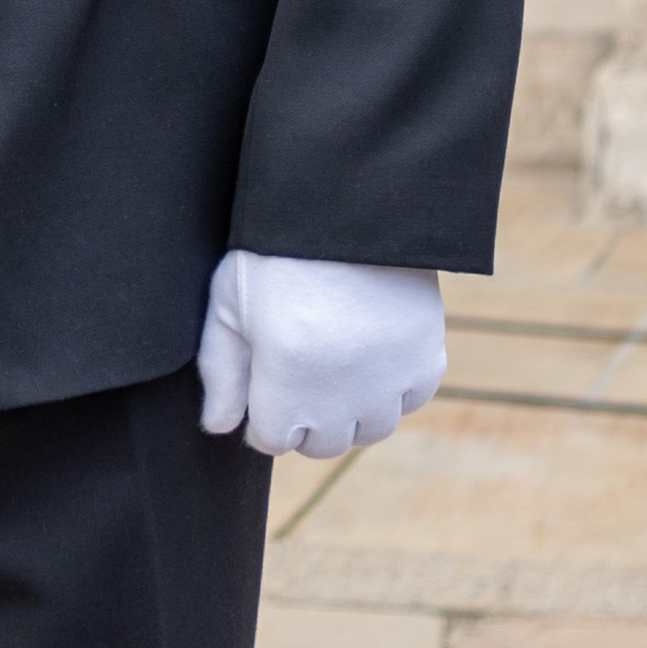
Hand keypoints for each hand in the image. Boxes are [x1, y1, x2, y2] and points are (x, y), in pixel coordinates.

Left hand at [197, 249, 445, 459]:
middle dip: (304, 418)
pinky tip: (373, 355)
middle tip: (300, 374)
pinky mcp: (427, 358)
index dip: (262, 413)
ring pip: (369, 430)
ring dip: (350, 411)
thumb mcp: (228, 302)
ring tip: (337, 367)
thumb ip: (221, 371)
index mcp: (285, 375)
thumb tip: (219, 427)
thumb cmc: (275, 250)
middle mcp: (340, 390)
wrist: (347, 204)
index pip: (271, 438)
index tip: (265, 385)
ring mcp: (388, 378)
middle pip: (321, 443)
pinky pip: (409, 400)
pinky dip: (393, 389)